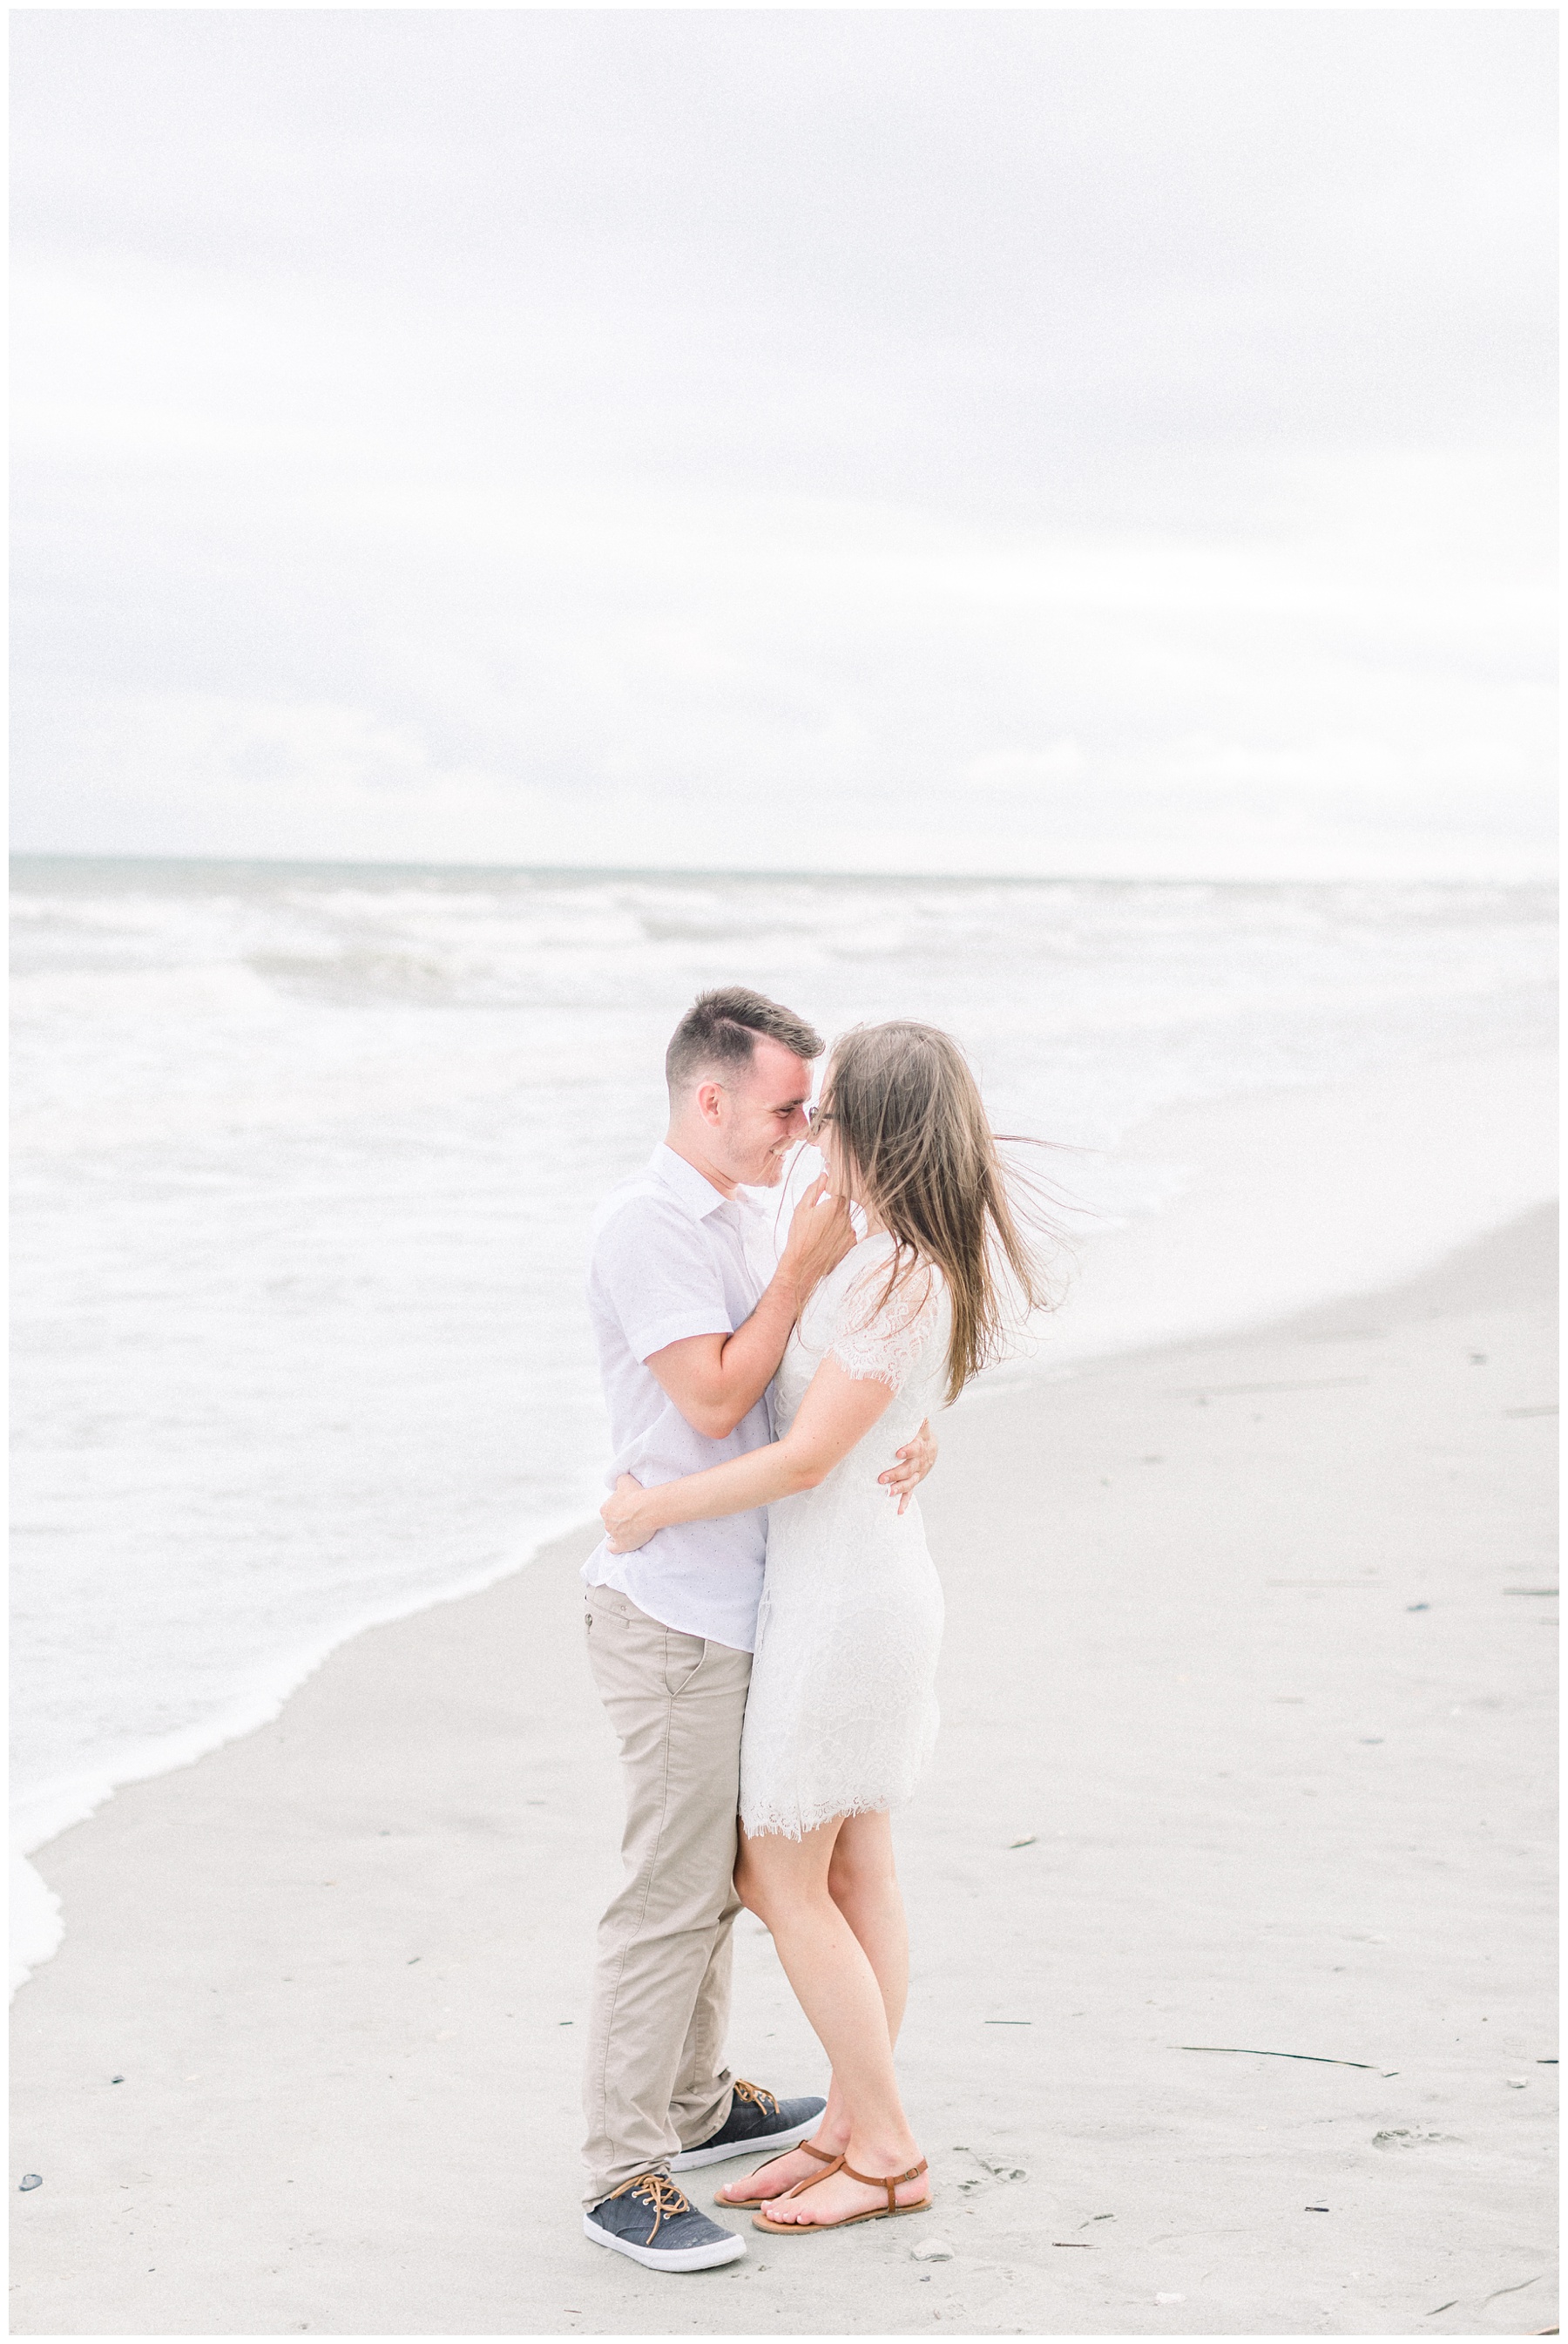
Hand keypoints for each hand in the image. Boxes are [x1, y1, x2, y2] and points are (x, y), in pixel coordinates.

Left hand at [601, 1472, 656, 1553]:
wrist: (646, 1509)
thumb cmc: (636, 1495)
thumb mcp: (625, 1480)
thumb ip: (619, 1480)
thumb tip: (618, 1481)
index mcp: (605, 1509)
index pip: (609, 1510)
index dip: (618, 1508)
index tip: (627, 1507)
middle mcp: (607, 1522)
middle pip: (612, 1521)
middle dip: (619, 1519)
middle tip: (632, 1516)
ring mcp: (614, 1534)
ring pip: (614, 1533)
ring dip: (620, 1531)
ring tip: (632, 1528)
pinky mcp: (622, 1544)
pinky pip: (613, 1548)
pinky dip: (614, 1546)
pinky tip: (617, 1544)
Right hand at [780, 1174, 855, 1296]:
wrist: (803, 1265)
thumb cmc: (799, 1237)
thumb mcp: (802, 1208)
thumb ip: (815, 1189)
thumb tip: (824, 1176)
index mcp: (836, 1205)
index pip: (840, 1189)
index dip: (832, 1190)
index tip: (825, 1192)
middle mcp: (847, 1217)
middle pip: (844, 1204)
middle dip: (832, 1207)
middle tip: (818, 1217)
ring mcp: (851, 1231)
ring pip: (846, 1219)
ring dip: (836, 1221)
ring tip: (820, 1231)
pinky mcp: (851, 1244)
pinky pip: (848, 1232)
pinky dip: (839, 1233)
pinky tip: (826, 1239)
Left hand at [878, 1417, 936, 1514]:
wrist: (931, 1447)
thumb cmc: (919, 1432)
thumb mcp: (920, 1423)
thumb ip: (916, 1416)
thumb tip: (913, 1400)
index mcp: (922, 1446)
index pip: (916, 1448)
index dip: (908, 1450)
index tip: (897, 1453)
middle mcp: (922, 1462)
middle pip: (910, 1469)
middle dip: (896, 1474)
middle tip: (881, 1478)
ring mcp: (919, 1474)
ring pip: (910, 1483)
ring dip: (899, 1489)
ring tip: (887, 1493)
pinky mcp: (914, 1482)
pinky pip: (910, 1494)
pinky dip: (905, 1503)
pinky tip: (898, 1512)